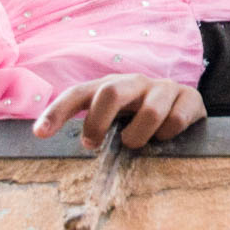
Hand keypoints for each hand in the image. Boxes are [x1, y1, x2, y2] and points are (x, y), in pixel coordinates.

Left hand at [32, 74, 206, 147]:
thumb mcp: (114, 121)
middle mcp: (134, 82)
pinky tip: (166, 137)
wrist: (188, 108)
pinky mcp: (189, 97)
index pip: (79, 93)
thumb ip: (92, 130)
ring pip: (149, 111)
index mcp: (110, 87)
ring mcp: (163, 88)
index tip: (40, 134)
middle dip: (98, 121)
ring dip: (138, 136)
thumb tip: (59, 147)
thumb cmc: (141, 121)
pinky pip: (175, 119)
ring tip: (137, 144)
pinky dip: (167, 135)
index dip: (57, 111)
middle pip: (110, 91)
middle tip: (93, 144)